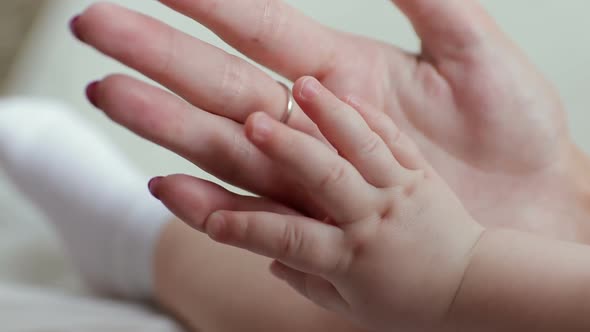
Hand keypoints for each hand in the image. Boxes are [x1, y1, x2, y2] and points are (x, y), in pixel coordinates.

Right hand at [73, 0, 588, 239]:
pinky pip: (257, 209)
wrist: (533, 205)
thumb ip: (428, 0)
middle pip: (224, 82)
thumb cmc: (512, 134)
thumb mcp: (474, 55)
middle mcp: (315, 119)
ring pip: (226, 142)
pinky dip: (212, 200)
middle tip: (95, 28)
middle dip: (158, 54)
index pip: (263, 28)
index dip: (212, 1)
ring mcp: (313, 169)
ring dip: (166, 121)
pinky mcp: (322, 219)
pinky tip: (166, 185)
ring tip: (110, 94)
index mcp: (343, 72)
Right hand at [150, 77, 484, 331]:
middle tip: (252, 123)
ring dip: (330, 116)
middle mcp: (370, 220)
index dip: (236, 223)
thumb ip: (307, 279)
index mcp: (347, 259)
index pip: (282, 238)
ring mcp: (397, 193)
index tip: (189, 199)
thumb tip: (271, 257)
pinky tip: (347, 94)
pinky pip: (396, 143)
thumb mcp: (350, 308)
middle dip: (286, 151)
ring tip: (303, 85)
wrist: (475, 290)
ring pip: (360, 150)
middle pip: (323, 180)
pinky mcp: (420, 176)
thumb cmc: (410, 305)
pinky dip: (371, 117)